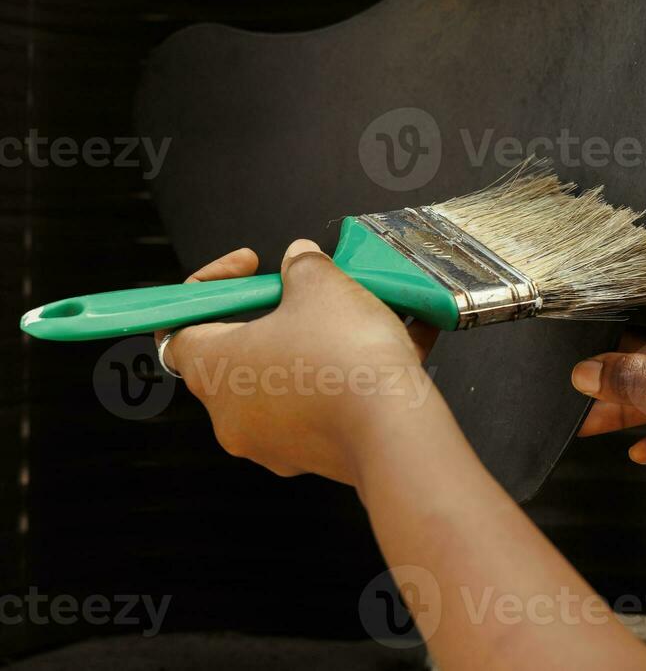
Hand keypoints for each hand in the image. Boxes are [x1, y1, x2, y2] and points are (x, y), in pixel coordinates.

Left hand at [155, 240, 442, 485]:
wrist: (394, 429)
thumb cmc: (344, 360)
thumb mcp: (321, 285)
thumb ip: (302, 266)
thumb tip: (300, 260)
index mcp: (213, 367)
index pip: (180, 326)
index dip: (214, 288)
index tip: (252, 269)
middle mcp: (230, 414)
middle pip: (243, 351)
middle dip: (281, 315)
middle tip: (314, 293)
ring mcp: (272, 442)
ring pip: (290, 378)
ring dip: (321, 345)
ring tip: (368, 319)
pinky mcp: (314, 456)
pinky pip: (325, 405)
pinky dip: (350, 376)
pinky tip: (395, 348)